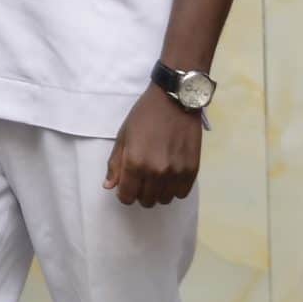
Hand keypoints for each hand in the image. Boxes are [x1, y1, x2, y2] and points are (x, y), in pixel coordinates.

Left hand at [105, 87, 201, 207]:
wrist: (175, 100)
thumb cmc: (145, 115)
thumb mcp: (124, 136)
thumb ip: (116, 163)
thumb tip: (109, 186)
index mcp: (135, 163)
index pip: (127, 197)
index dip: (124, 194)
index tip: (127, 185)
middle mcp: (156, 172)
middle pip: (146, 200)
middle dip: (140, 192)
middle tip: (142, 177)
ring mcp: (176, 173)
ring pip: (164, 199)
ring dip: (158, 192)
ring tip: (157, 176)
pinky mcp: (192, 170)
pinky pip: (181, 193)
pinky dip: (174, 189)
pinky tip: (170, 176)